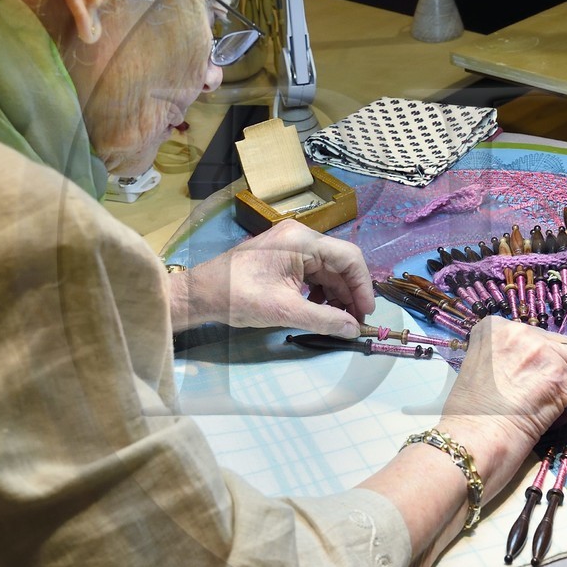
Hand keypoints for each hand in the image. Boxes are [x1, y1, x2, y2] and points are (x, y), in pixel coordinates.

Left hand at [168, 220, 375, 335]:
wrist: (201, 293)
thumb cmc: (238, 297)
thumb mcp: (284, 311)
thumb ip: (324, 319)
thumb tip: (354, 330)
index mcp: (302, 241)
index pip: (349, 257)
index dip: (362, 286)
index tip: (366, 313)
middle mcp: (300, 237)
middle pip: (340, 263)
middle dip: (350, 294)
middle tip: (355, 322)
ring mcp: (291, 245)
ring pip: (328, 270)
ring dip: (337, 295)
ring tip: (337, 320)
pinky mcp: (284, 257)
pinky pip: (313, 272)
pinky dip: (321, 292)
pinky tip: (318, 310)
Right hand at [436, 318, 566, 494]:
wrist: (472, 439)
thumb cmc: (467, 415)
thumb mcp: (477, 369)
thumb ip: (504, 359)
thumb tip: (527, 368)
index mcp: (495, 328)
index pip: (533, 333)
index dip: (543, 351)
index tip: (544, 367)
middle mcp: (521, 333)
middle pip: (561, 344)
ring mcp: (543, 353)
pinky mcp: (561, 378)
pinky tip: (559, 419)